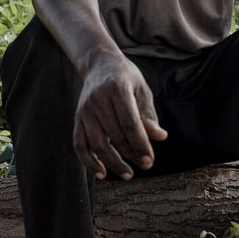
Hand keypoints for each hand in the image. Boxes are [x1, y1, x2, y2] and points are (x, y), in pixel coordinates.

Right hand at [73, 54, 167, 180]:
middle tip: (146, 165)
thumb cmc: (126, 77)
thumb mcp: (142, 89)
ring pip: (96, 143)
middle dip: (131, 154)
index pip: (129, 122)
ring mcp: (85, 110)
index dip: (140, 144)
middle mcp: (98, 99)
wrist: (99, 63)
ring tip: (128, 174)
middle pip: (114, 135)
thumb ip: (149, 114)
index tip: (150, 160)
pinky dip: (88, 161)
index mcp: (117, 89)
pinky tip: (102, 173)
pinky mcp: (77, 118)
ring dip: (112, 162)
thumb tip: (160, 137)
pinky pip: (79, 144)